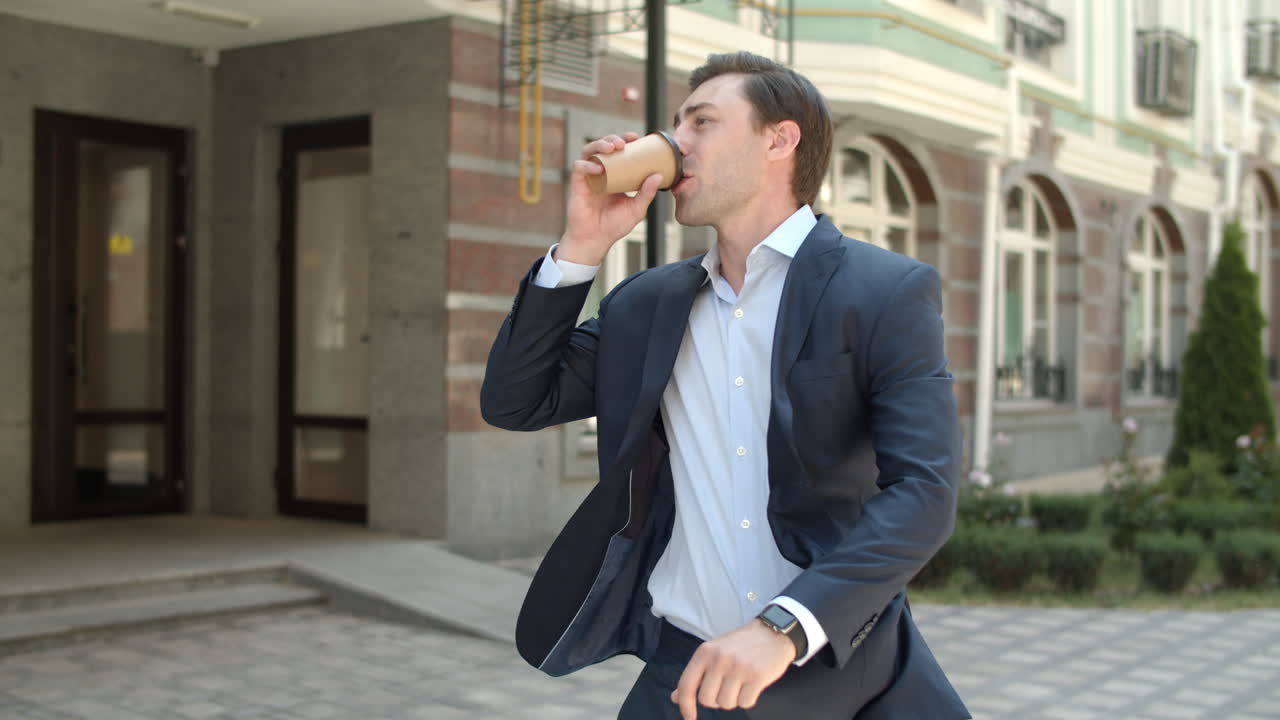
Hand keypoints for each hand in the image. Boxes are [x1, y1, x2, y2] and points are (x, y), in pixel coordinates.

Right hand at [558, 133, 662, 265]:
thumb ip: (646, 193)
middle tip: (624, 142)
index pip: (619, 152)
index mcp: (615, 175)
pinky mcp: (577, 184)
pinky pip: (579, 167)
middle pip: (603, 146)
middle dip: (612, 138)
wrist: (595, 240)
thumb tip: (659, 175)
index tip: (635, 137)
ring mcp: (588, 177)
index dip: (625, 141)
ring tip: (611, 147)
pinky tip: (598, 169)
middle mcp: (601, 172)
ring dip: (599, 144)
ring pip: (589, 151)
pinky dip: (588, 165)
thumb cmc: (614, 225)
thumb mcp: (636, 209)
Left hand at [670, 619, 794, 719]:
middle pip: (707, 700)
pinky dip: (749, 698)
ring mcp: (738, 668)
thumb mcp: (714, 652)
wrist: (773, 632)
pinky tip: (753, 684)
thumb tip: (676, 697)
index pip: (686, 685)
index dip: (685, 705)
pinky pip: (745, 703)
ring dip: (734, 698)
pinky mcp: (757, 676)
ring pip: (726, 703)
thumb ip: (696, 674)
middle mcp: (719, 659)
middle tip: (728, 686)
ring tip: (741, 682)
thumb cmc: (742, 644)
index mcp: (705, 652)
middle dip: (717, 699)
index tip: (689, 717)